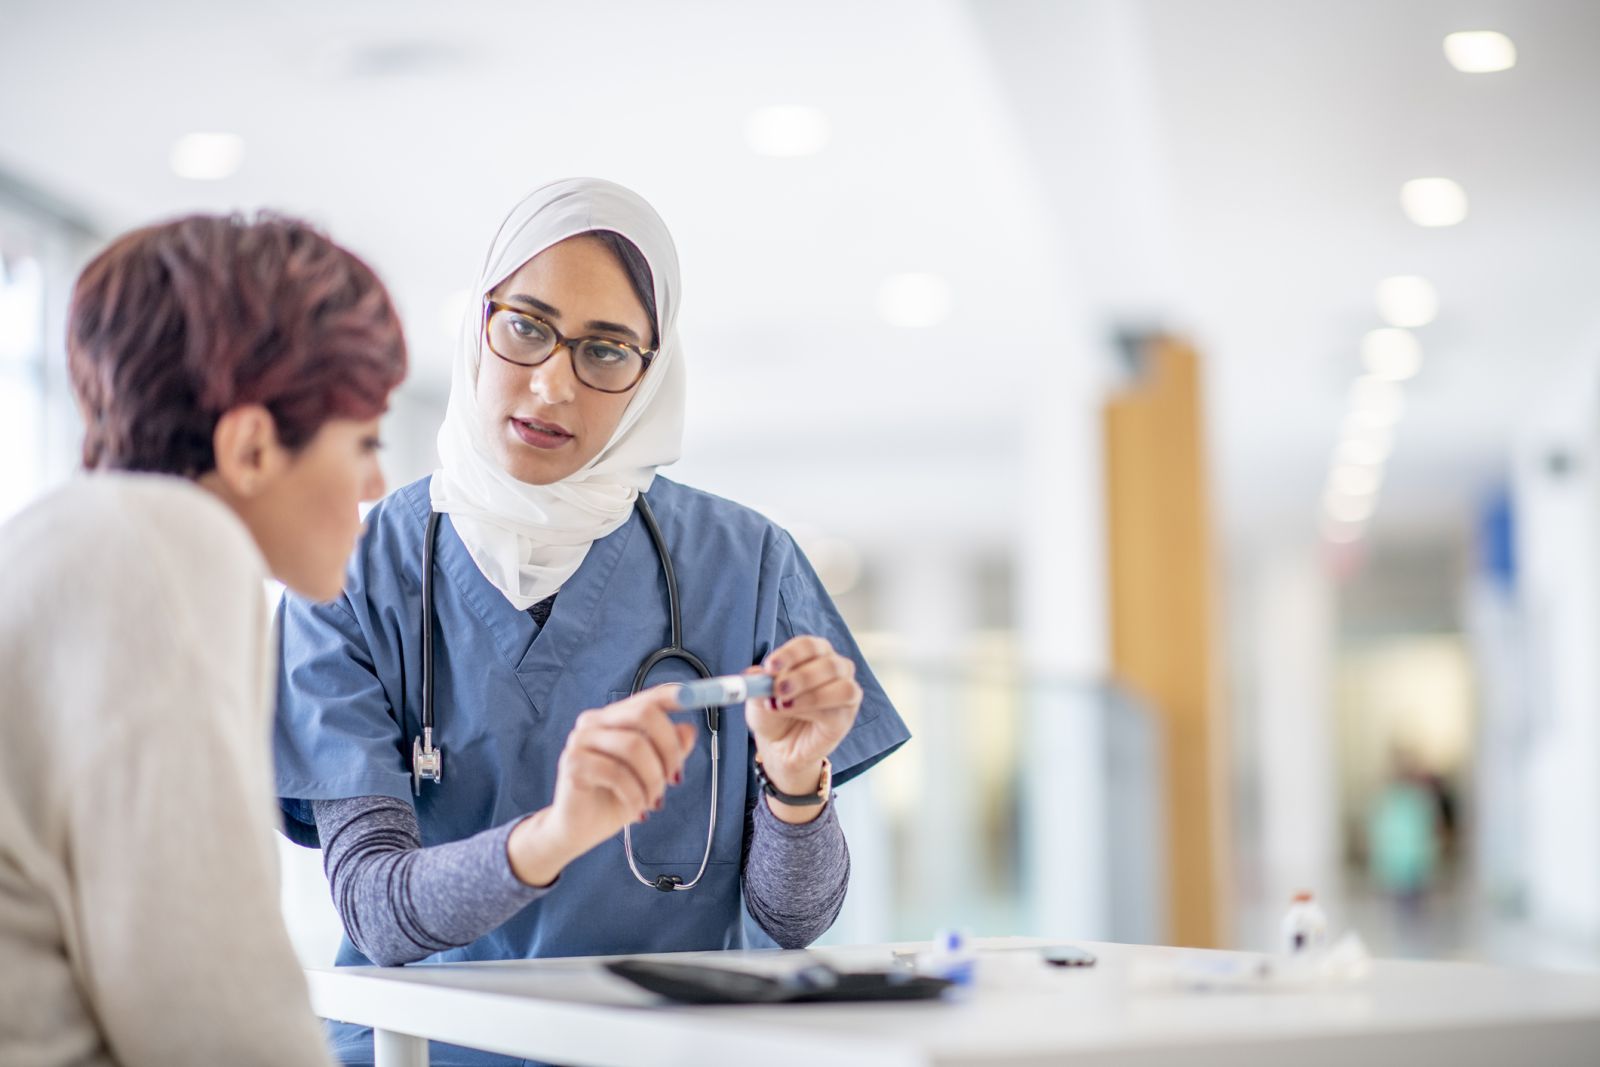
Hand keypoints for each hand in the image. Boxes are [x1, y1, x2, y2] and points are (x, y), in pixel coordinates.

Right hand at [507, 687, 695, 885]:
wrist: (579, 831)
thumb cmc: (615, 798)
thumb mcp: (651, 774)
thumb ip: (669, 751)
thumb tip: (689, 730)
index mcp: (614, 718)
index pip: (648, 698)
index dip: (675, 696)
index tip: (698, 699)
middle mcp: (595, 721)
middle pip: (644, 713)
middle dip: (669, 748)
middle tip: (674, 778)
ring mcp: (581, 740)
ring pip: (634, 746)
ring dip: (653, 779)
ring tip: (653, 801)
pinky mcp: (573, 763)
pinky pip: (617, 773)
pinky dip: (636, 795)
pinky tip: (637, 809)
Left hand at [746, 635, 861, 821]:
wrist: (779, 745)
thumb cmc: (773, 712)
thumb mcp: (758, 697)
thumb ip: (757, 684)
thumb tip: (753, 673)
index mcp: (814, 654)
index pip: (808, 645)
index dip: (790, 654)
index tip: (770, 667)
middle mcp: (835, 667)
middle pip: (828, 662)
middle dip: (801, 676)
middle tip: (777, 690)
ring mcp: (845, 691)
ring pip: (841, 684)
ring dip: (810, 695)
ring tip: (784, 705)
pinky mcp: (846, 716)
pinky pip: (839, 708)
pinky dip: (815, 710)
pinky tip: (797, 714)